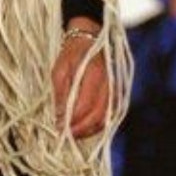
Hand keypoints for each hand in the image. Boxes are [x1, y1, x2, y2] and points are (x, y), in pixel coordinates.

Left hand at [52, 19, 109, 138]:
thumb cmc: (72, 53)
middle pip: (99, 115)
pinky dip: (98, 124)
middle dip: (81, 129)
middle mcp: (108, 83)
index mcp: (94, 73)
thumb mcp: (59, 70)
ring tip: (74, 134)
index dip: (73, 120)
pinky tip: (86, 128)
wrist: (90, 39)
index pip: (85, 104)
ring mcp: (114, 89)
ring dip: (90, 130)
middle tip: (66, 135)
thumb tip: (59, 118)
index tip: (60, 127)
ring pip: (107, 118)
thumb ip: (61, 94)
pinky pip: (110, 114)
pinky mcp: (116, 93)